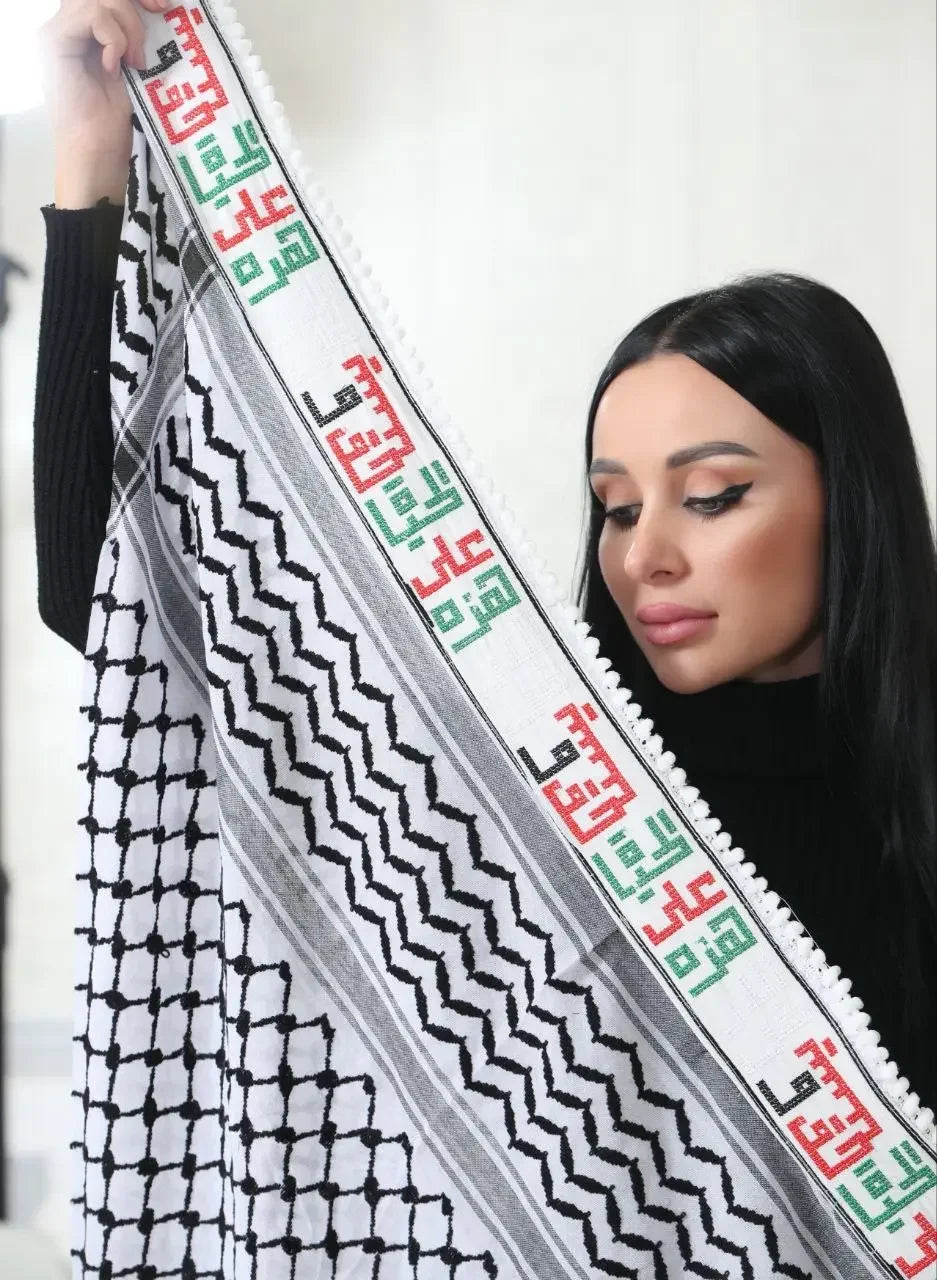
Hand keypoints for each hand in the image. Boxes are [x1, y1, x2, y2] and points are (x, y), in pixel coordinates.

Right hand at [40, 0, 172, 205]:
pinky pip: (90, 14)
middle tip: (153, 34)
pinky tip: (115, 67)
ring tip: (135, 63)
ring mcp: (57, 34)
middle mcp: (66, 28)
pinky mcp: (53, 43)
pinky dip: (112, 38)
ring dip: (126, 27)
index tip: (164, 6)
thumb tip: (157, 9)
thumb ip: (132, 38)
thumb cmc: (115, 125)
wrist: (97, 156)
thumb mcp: (131, 71)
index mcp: (84, 32)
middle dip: (134, 5)